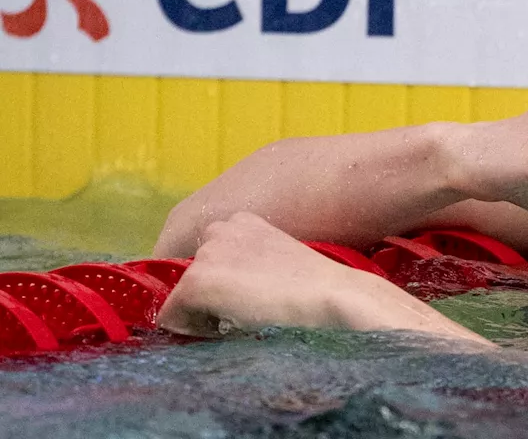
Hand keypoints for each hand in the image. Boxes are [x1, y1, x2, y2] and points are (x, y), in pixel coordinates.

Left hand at [157, 212, 374, 336]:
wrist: (331, 297)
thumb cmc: (318, 289)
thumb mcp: (280, 263)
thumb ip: (251, 266)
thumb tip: (230, 295)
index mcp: (244, 221)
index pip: (212, 259)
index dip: (225, 285)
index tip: (251, 299)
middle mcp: (219, 229)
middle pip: (193, 276)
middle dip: (209, 296)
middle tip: (247, 310)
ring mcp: (206, 255)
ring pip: (182, 297)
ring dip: (202, 312)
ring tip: (243, 317)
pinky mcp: (196, 283)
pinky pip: (173, 317)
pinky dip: (194, 330)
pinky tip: (233, 326)